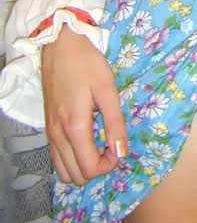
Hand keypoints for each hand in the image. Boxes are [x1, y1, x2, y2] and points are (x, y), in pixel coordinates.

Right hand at [42, 24, 126, 185]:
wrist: (61, 46)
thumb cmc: (87, 64)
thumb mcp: (108, 90)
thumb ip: (115, 123)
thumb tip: (121, 152)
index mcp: (75, 127)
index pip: (90, 169)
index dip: (109, 164)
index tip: (118, 145)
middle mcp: (58, 136)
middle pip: (76, 176)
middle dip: (97, 167)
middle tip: (110, 143)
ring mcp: (50, 133)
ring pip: (64, 170)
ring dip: (83, 165)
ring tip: (98, 142)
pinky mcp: (48, 127)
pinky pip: (57, 157)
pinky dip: (72, 158)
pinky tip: (85, 138)